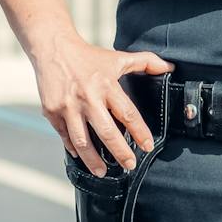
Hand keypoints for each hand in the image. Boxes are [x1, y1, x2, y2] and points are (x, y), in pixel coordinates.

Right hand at [32, 40, 172, 175]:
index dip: (139, 132)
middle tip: (129, 165)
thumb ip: (146, 62)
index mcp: (107, 86)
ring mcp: (68, 107)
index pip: (128, 114)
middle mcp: (88, 98)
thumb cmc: (90, 57)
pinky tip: (82, 157)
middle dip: (120, 152)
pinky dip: (73, 148)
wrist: (53, 49)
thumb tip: (170, 67)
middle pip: (107, 132)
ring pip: (82, 140)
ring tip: (103, 171)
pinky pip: (64, 135)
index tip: (147, 147)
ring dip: (93, 159)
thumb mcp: (119, 58)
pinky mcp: (51, 111)